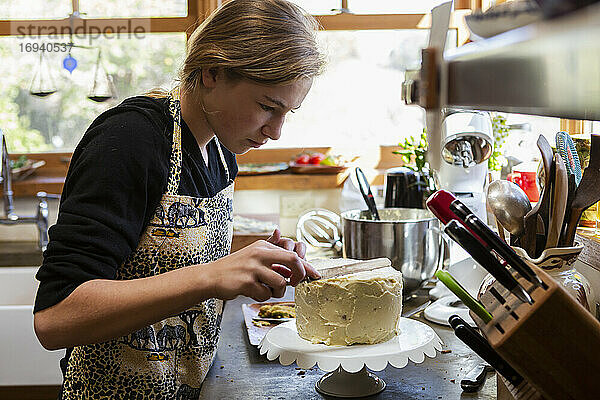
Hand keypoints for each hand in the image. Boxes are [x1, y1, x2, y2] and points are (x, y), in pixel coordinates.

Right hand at [205, 237, 319, 301]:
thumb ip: (269, 246)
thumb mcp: (252, 252)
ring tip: (266, 289)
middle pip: (292, 260)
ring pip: (281, 282)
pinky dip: (262, 296)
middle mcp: (259, 254)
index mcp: (263, 246)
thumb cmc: (235, 267)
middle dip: (299, 274)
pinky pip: (265, 294)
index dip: (305, 266)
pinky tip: (253, 292)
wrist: (211, 277)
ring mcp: (253, 268)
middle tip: (296, 283)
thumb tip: (280, 232)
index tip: (314, 274)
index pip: (292, 253)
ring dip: (277, 291)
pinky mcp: (246, 282)